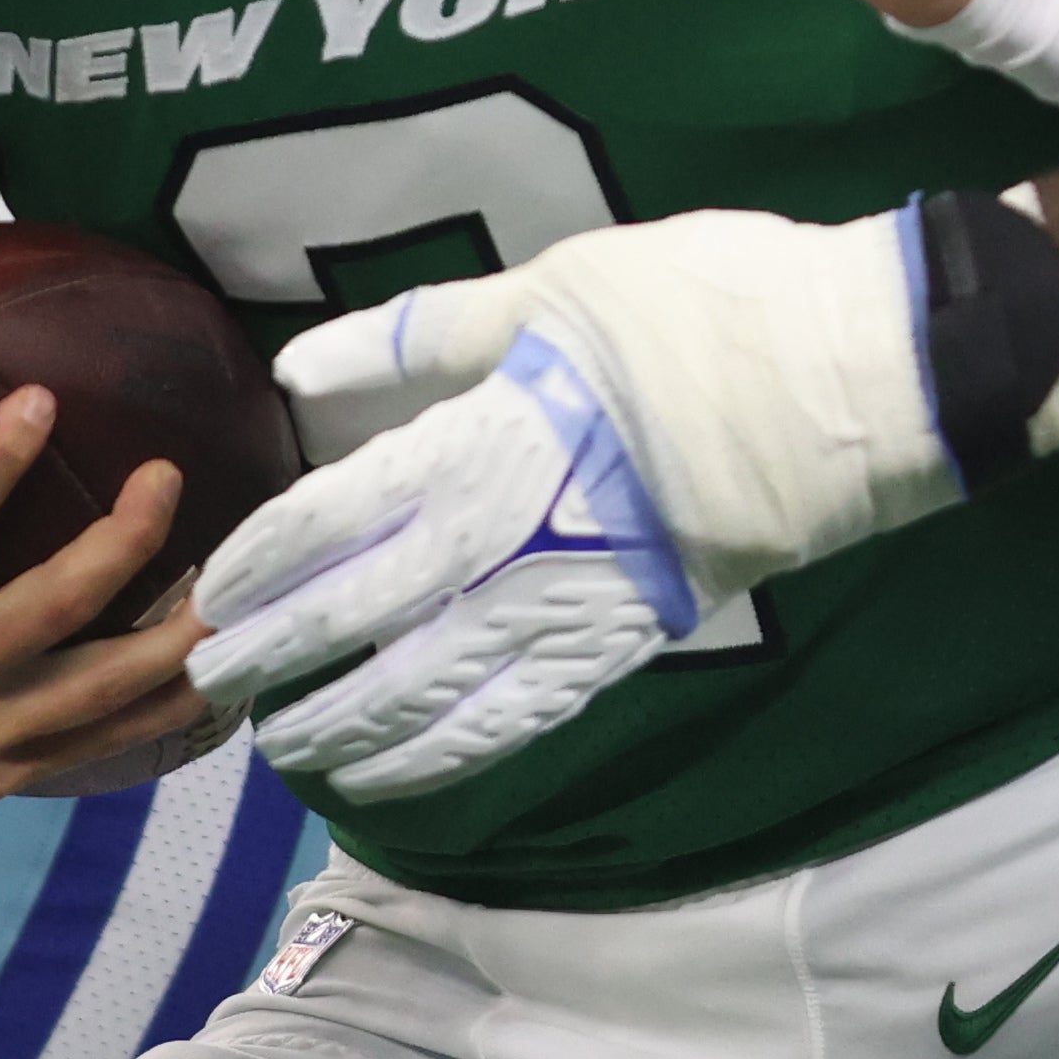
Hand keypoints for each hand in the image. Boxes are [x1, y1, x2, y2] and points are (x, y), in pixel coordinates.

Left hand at [187, 208, 949, 795]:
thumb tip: (304, 366)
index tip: (212, 585)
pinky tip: (398, 770)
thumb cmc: (704, 305)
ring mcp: (575, 601)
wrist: (852, 381)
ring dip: (350, 720)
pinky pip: (522, 714)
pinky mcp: (631, 637)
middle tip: (207, 682)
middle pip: (368, 614)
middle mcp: (517, 538)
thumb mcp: (554, 288)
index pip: (342, 515)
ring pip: (436, 686)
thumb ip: (425, 336)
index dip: (268, 559)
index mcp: (489, 437)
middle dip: (282, 656)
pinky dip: (449, 750)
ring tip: (283, 741)